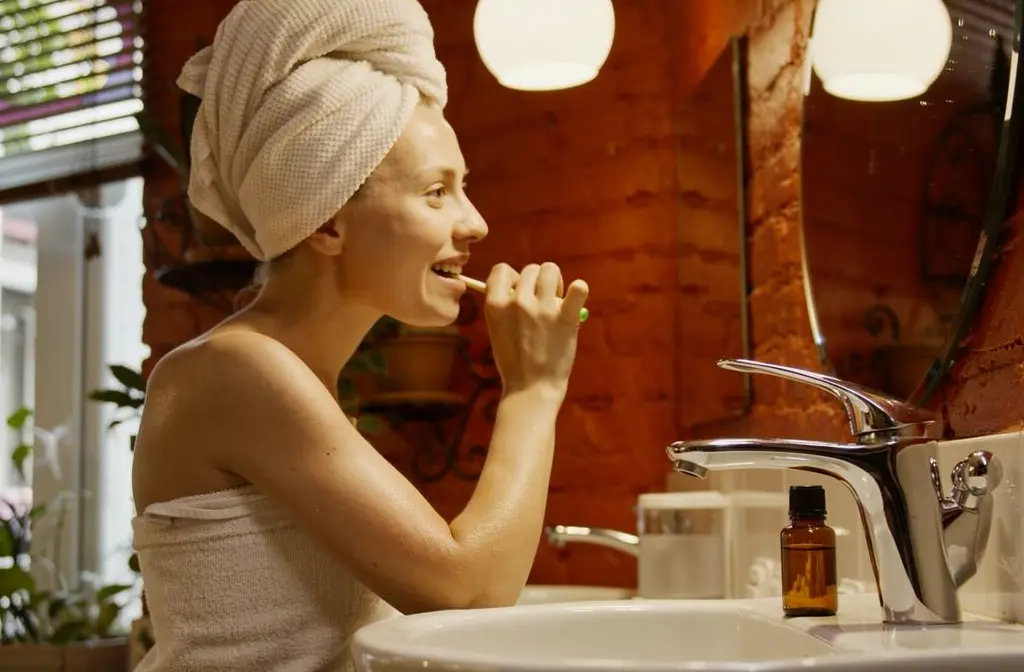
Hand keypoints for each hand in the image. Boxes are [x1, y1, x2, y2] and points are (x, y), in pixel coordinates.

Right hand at [483, 262, 589, 398]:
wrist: (531, 388)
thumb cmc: (514, 361)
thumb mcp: (495, 329)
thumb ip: (502, 305)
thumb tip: (517, 283)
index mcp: (496, 305)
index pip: (502, 269)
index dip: (512, 278)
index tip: (518, 292)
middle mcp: (518, 302)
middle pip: (530, 269)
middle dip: (537, 281)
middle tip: (542, 302)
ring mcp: (542, 309)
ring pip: (550, 270)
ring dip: (555, 282)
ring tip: (557, 301)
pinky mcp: (565, 319)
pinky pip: (578, 291)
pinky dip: (579, 289)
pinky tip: (578, 292)